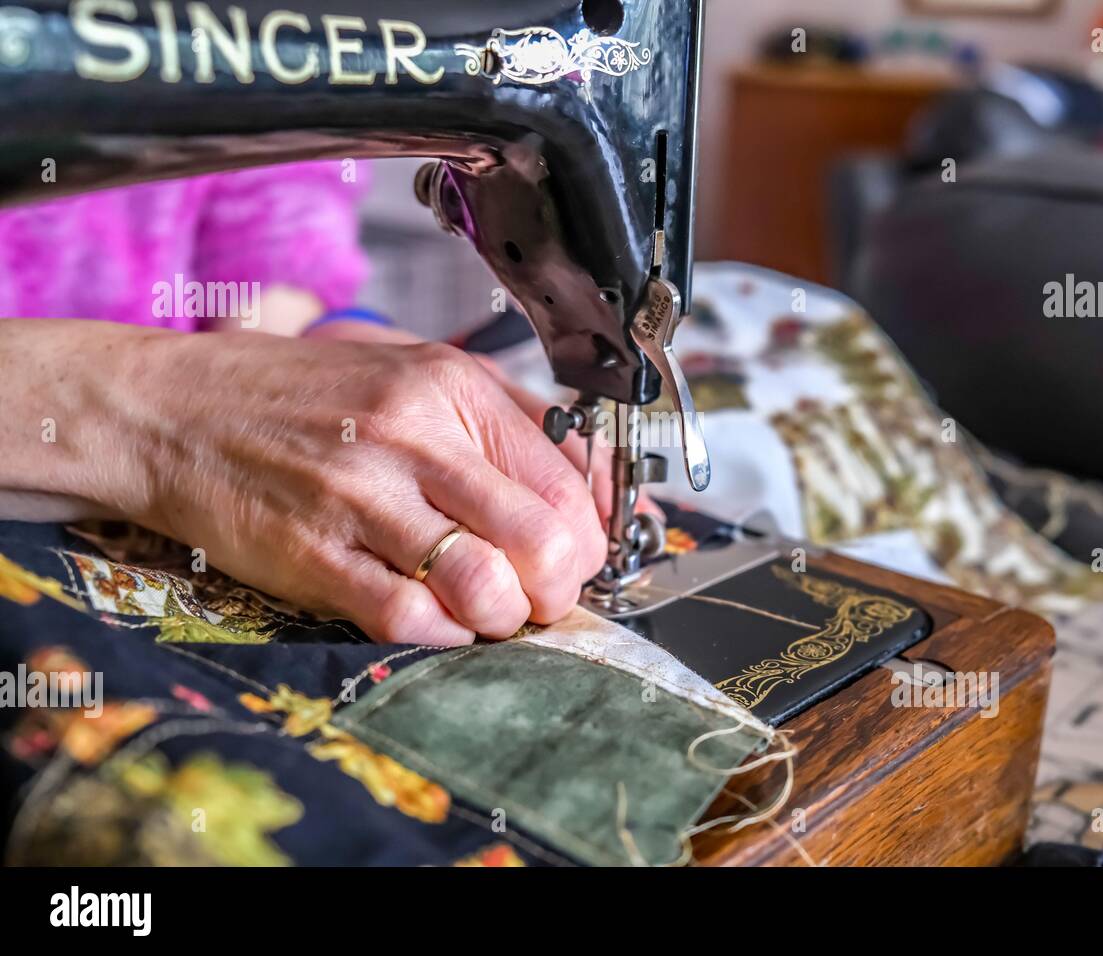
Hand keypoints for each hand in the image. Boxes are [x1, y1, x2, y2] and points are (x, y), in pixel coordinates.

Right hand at [10, 324, 607, 645]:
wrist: (173, 408)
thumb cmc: (303, 396)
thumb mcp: (415, 371)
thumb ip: (505, 422)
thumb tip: (592, 489)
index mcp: (452, 388)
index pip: (569, 484)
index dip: (587, 541)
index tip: (572, 560)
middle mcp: (414, 436)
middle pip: (542, 540)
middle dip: (558, 589)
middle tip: (538, 596)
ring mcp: (360, 495)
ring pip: (483, 584)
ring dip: (501, 616)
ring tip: (485, 610)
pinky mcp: (311, 553)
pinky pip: (405, 616)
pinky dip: (439, 634)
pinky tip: (433, 620)